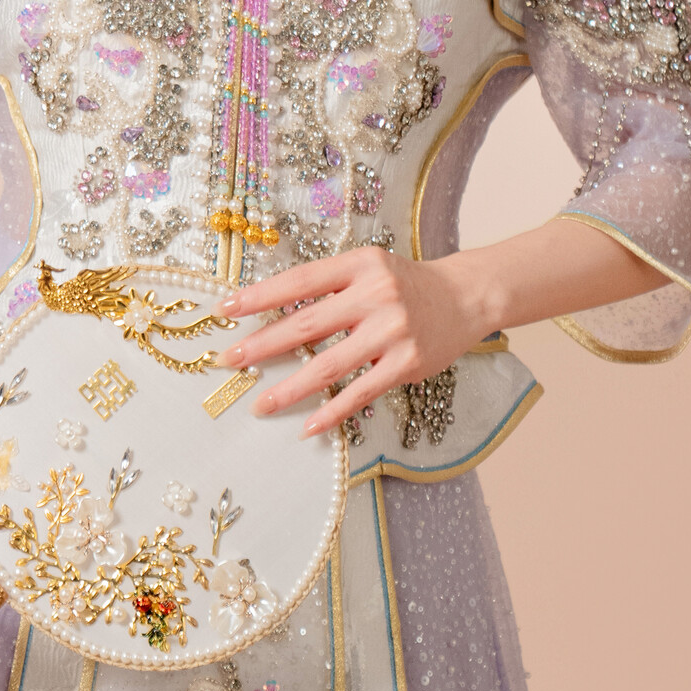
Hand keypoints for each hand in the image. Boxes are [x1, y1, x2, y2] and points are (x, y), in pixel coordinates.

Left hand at [217, 245, 492, 435]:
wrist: (465, 297)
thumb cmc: (404, 284)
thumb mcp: (367, 269)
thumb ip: (328, 288)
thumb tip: (271, 317)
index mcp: (359, 264)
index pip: (300, 280)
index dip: (260, 295)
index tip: (225, 308)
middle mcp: (376, 294)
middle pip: (308, 324)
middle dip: (263, 345)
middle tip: (230, 360)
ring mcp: (392, 330)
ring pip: (330, 365)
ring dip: (290, 388)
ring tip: (261, 404)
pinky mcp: (407, 363)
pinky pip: (361, 392)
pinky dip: (332, 411)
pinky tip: (308, 425)